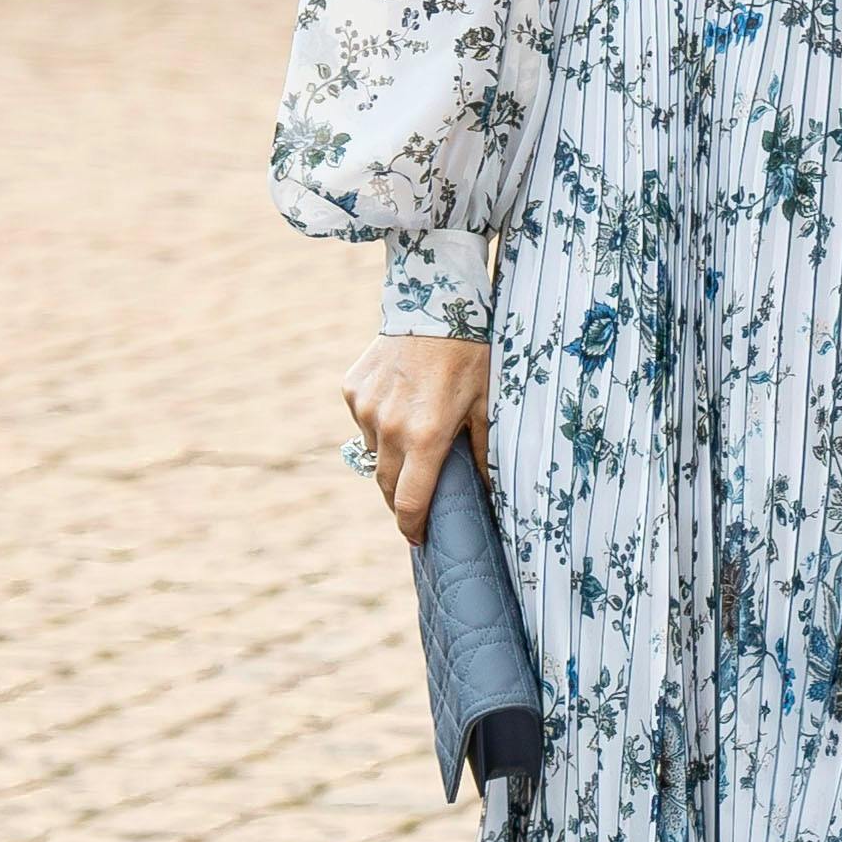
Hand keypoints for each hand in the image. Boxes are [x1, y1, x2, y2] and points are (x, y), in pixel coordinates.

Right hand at [344, 334, 489, 544]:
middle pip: (387, 485)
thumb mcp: (487, 405)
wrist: (434, 303)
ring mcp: (366, 409)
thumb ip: (483, 452)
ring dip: (392, 456)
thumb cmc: (470, 356)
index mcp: (425, 437)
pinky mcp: (353, 391)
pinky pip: (364, 422)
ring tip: (416, 437)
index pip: (409, 502)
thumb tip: (488, 492)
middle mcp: (389, 428)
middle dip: (401, 498)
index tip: (418, 539)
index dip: (412, 527)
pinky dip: (380, 424)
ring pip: (375, 453)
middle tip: (418, 500)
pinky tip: (402, 404)